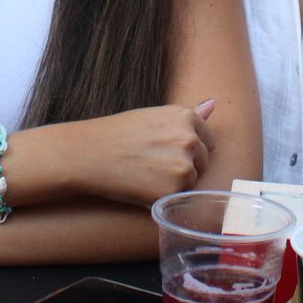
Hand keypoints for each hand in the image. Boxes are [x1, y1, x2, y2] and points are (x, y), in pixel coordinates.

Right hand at [73, 100, 216, 206]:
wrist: (89, 153)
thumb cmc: (119, 132)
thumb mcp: (155, 116)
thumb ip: (189, 114)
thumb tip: (213, 104)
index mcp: (187, 118)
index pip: (208, 141)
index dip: (188, 149)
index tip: (165, 149)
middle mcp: (190, 140)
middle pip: (203, 162)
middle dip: (185, 165)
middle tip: (152, 162)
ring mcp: (183, 166)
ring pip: (192, 181)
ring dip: (176, 182)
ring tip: (146, 173)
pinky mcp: (172, 191)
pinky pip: (178, 197)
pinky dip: (165, 196)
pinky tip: (143, 185)